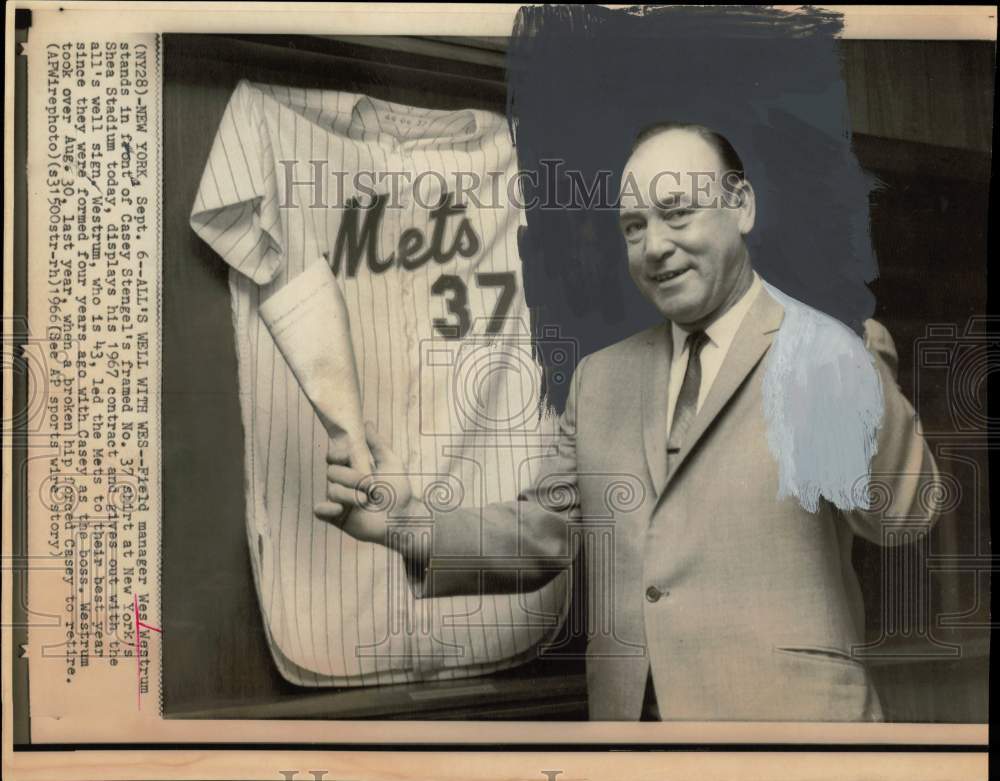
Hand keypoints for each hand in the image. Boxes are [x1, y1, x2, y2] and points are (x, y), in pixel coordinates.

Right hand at [314, 422, 414, 546]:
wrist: (402, 519)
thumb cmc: (399, 490)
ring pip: (331, 490)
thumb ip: (377, 444)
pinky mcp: (337, 517)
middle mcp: (343, 483)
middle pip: (332, 472)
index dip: (336, 454)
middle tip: (370, 486)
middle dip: (352, 477)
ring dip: (350, 495)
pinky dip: (326, 509)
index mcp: (353, 468)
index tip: (346, 456)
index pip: (333, 457)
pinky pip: (319, 511)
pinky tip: (340, 509)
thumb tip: (367, 422)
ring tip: (367, 501)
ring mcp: (339, 500)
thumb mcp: (390, 463)